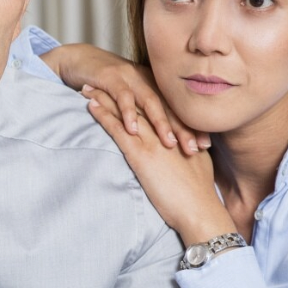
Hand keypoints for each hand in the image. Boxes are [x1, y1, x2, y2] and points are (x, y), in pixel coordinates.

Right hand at [39, 43, 209, 153]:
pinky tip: (132, 130)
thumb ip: (145, 112)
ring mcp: (130, 77)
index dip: (192, 127)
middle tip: (195, 149)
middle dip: (183, 128)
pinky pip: (122, 97)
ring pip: (150, 101)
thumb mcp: (130, 98)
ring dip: (161, 123)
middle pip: (169, 106)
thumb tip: (165, 138)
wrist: (81, 61)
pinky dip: (127, 113)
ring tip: (170, 143)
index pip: (177, 109)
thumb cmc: (106, 85)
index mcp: (155, 86)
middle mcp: (147, 80)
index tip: (205, 146)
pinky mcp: (111, 78)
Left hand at [88, 94, 235, 246]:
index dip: (137, 96)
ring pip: (124, 112)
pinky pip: (117, 130)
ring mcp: (152, 141)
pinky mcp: (141, 155)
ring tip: (88, 86)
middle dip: (118, 90)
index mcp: (177, 132)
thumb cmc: (199, 194)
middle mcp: (164, 132)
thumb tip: (185, 148)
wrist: (199, 209)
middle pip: (136, 104)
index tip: (124, 86)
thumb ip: (188, 150)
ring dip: (105, 97)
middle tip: (101, 78)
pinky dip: (103, 116)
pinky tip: (91, 106)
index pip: (154, 108)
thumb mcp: (198, 164)